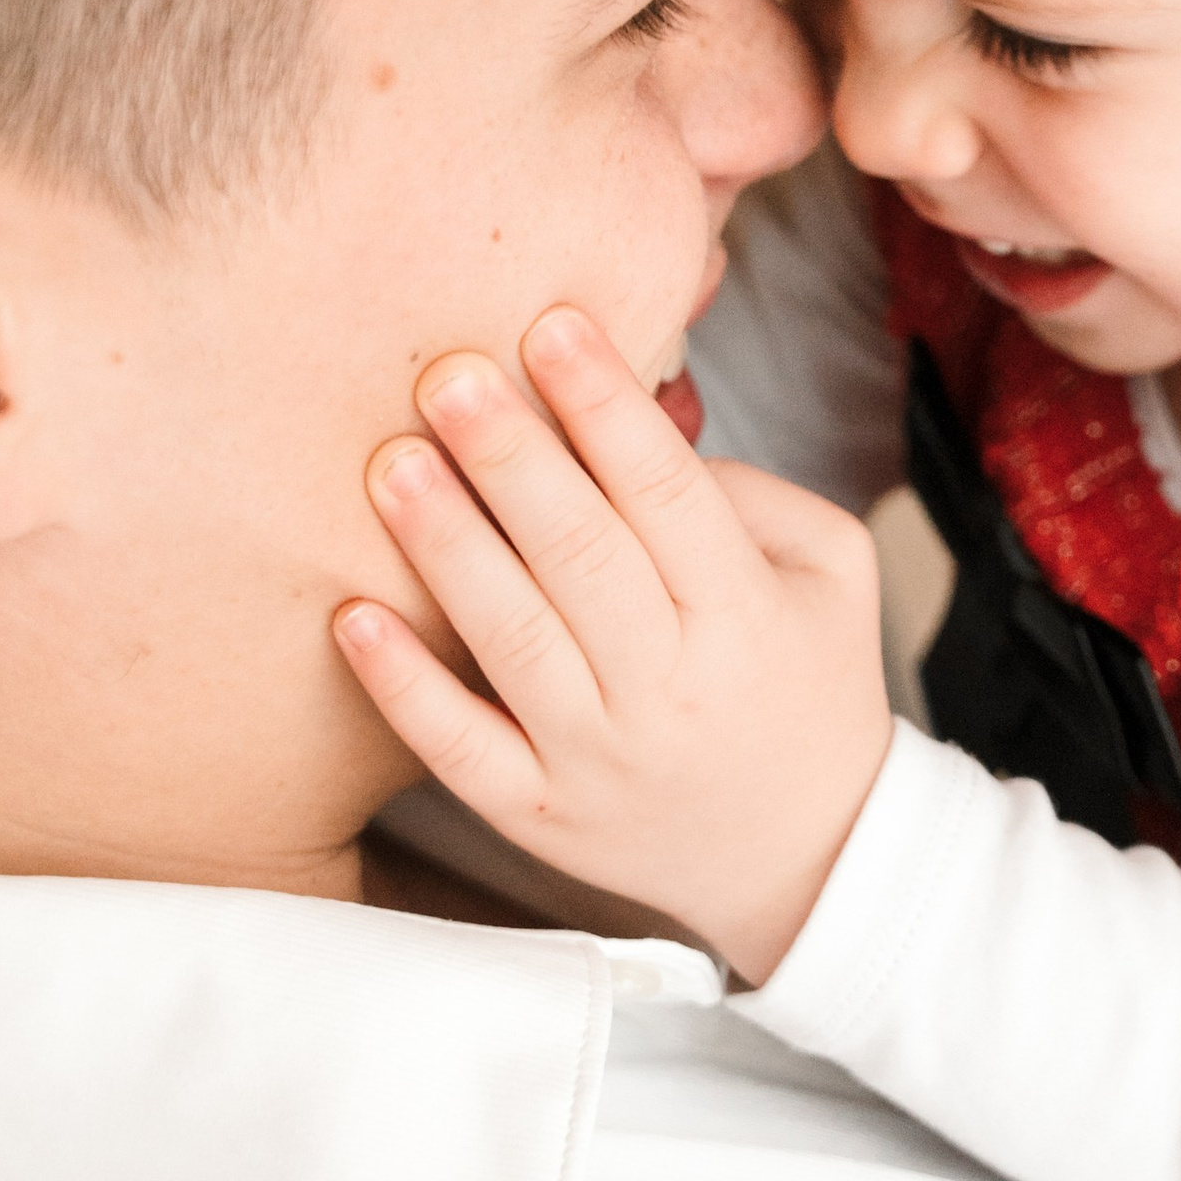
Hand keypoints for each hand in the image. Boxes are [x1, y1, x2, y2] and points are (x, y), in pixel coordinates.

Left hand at [333, 306, 891, 981]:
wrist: (809, 856)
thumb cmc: (809, 684)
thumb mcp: (832, 577)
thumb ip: (750, 496)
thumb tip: (632, 433)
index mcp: (746, 619)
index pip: (667, 495)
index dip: (607, 406)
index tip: (551, 325)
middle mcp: (670, 690)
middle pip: (580, 555)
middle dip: (510, 456)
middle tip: (445, 371)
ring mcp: (597, 760)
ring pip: (511, 640)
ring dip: (445, 546)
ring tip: (389, 461)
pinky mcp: (538, 814)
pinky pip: (457, 748)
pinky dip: (401, 686)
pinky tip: (349, 614)